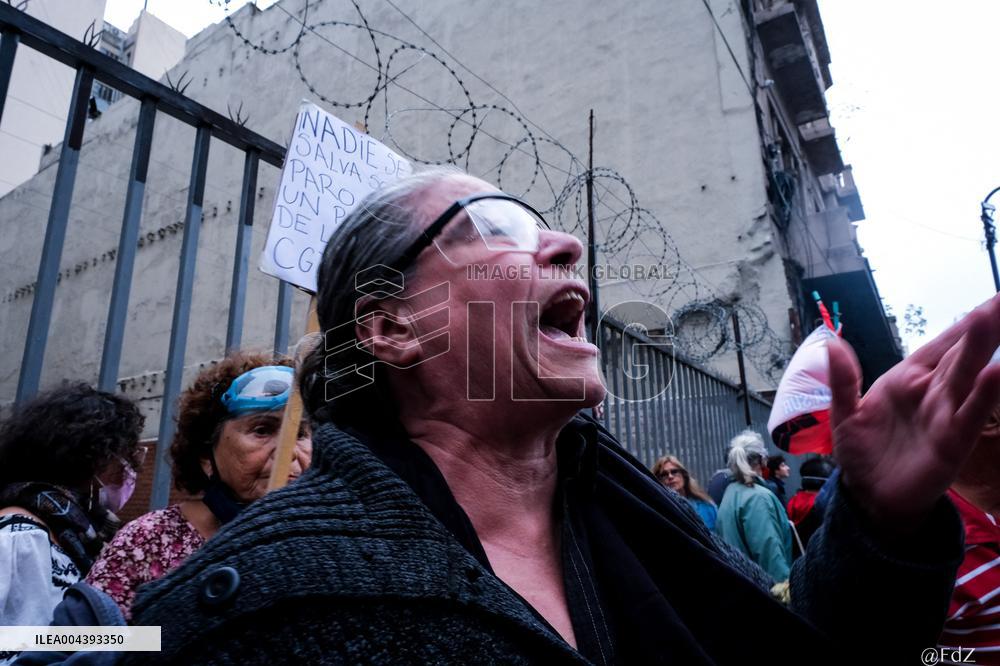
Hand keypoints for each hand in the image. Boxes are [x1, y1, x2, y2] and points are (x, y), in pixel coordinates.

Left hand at [828, 294, 999, 532]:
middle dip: (986, 326)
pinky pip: (969, 415)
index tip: (993, 299)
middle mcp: (934, 392)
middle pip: (963, 353)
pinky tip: (998, 372)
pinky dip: (984, 394)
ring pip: (969, 375)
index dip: (965, 322)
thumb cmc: (863, 453)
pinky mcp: (951, 442)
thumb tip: (831, 343)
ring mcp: (946, 415)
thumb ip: (842, 380)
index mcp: (908, 378)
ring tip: (997, 318)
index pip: (942, 344)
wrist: (869, 497)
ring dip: (985, 348)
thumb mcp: (845, 414)